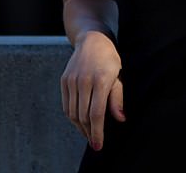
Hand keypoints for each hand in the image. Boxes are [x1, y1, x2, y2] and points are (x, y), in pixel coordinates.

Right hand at [60, 30, 124, 150]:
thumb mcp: (118, 76)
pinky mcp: (64, 80)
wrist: (92, 40)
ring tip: (88, 133)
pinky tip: (80, 121)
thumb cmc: (110, 59)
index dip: (97, 132)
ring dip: (80, 127)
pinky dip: (72, 116)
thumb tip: (120, 119)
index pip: (96, 114)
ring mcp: (72, 80)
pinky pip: (66, 105)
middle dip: (89, 132)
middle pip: (83, 116)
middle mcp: (84, 80)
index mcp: (101, 80)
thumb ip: (117, 98)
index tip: (99, 145)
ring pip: (73, 113)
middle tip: (94, 141)